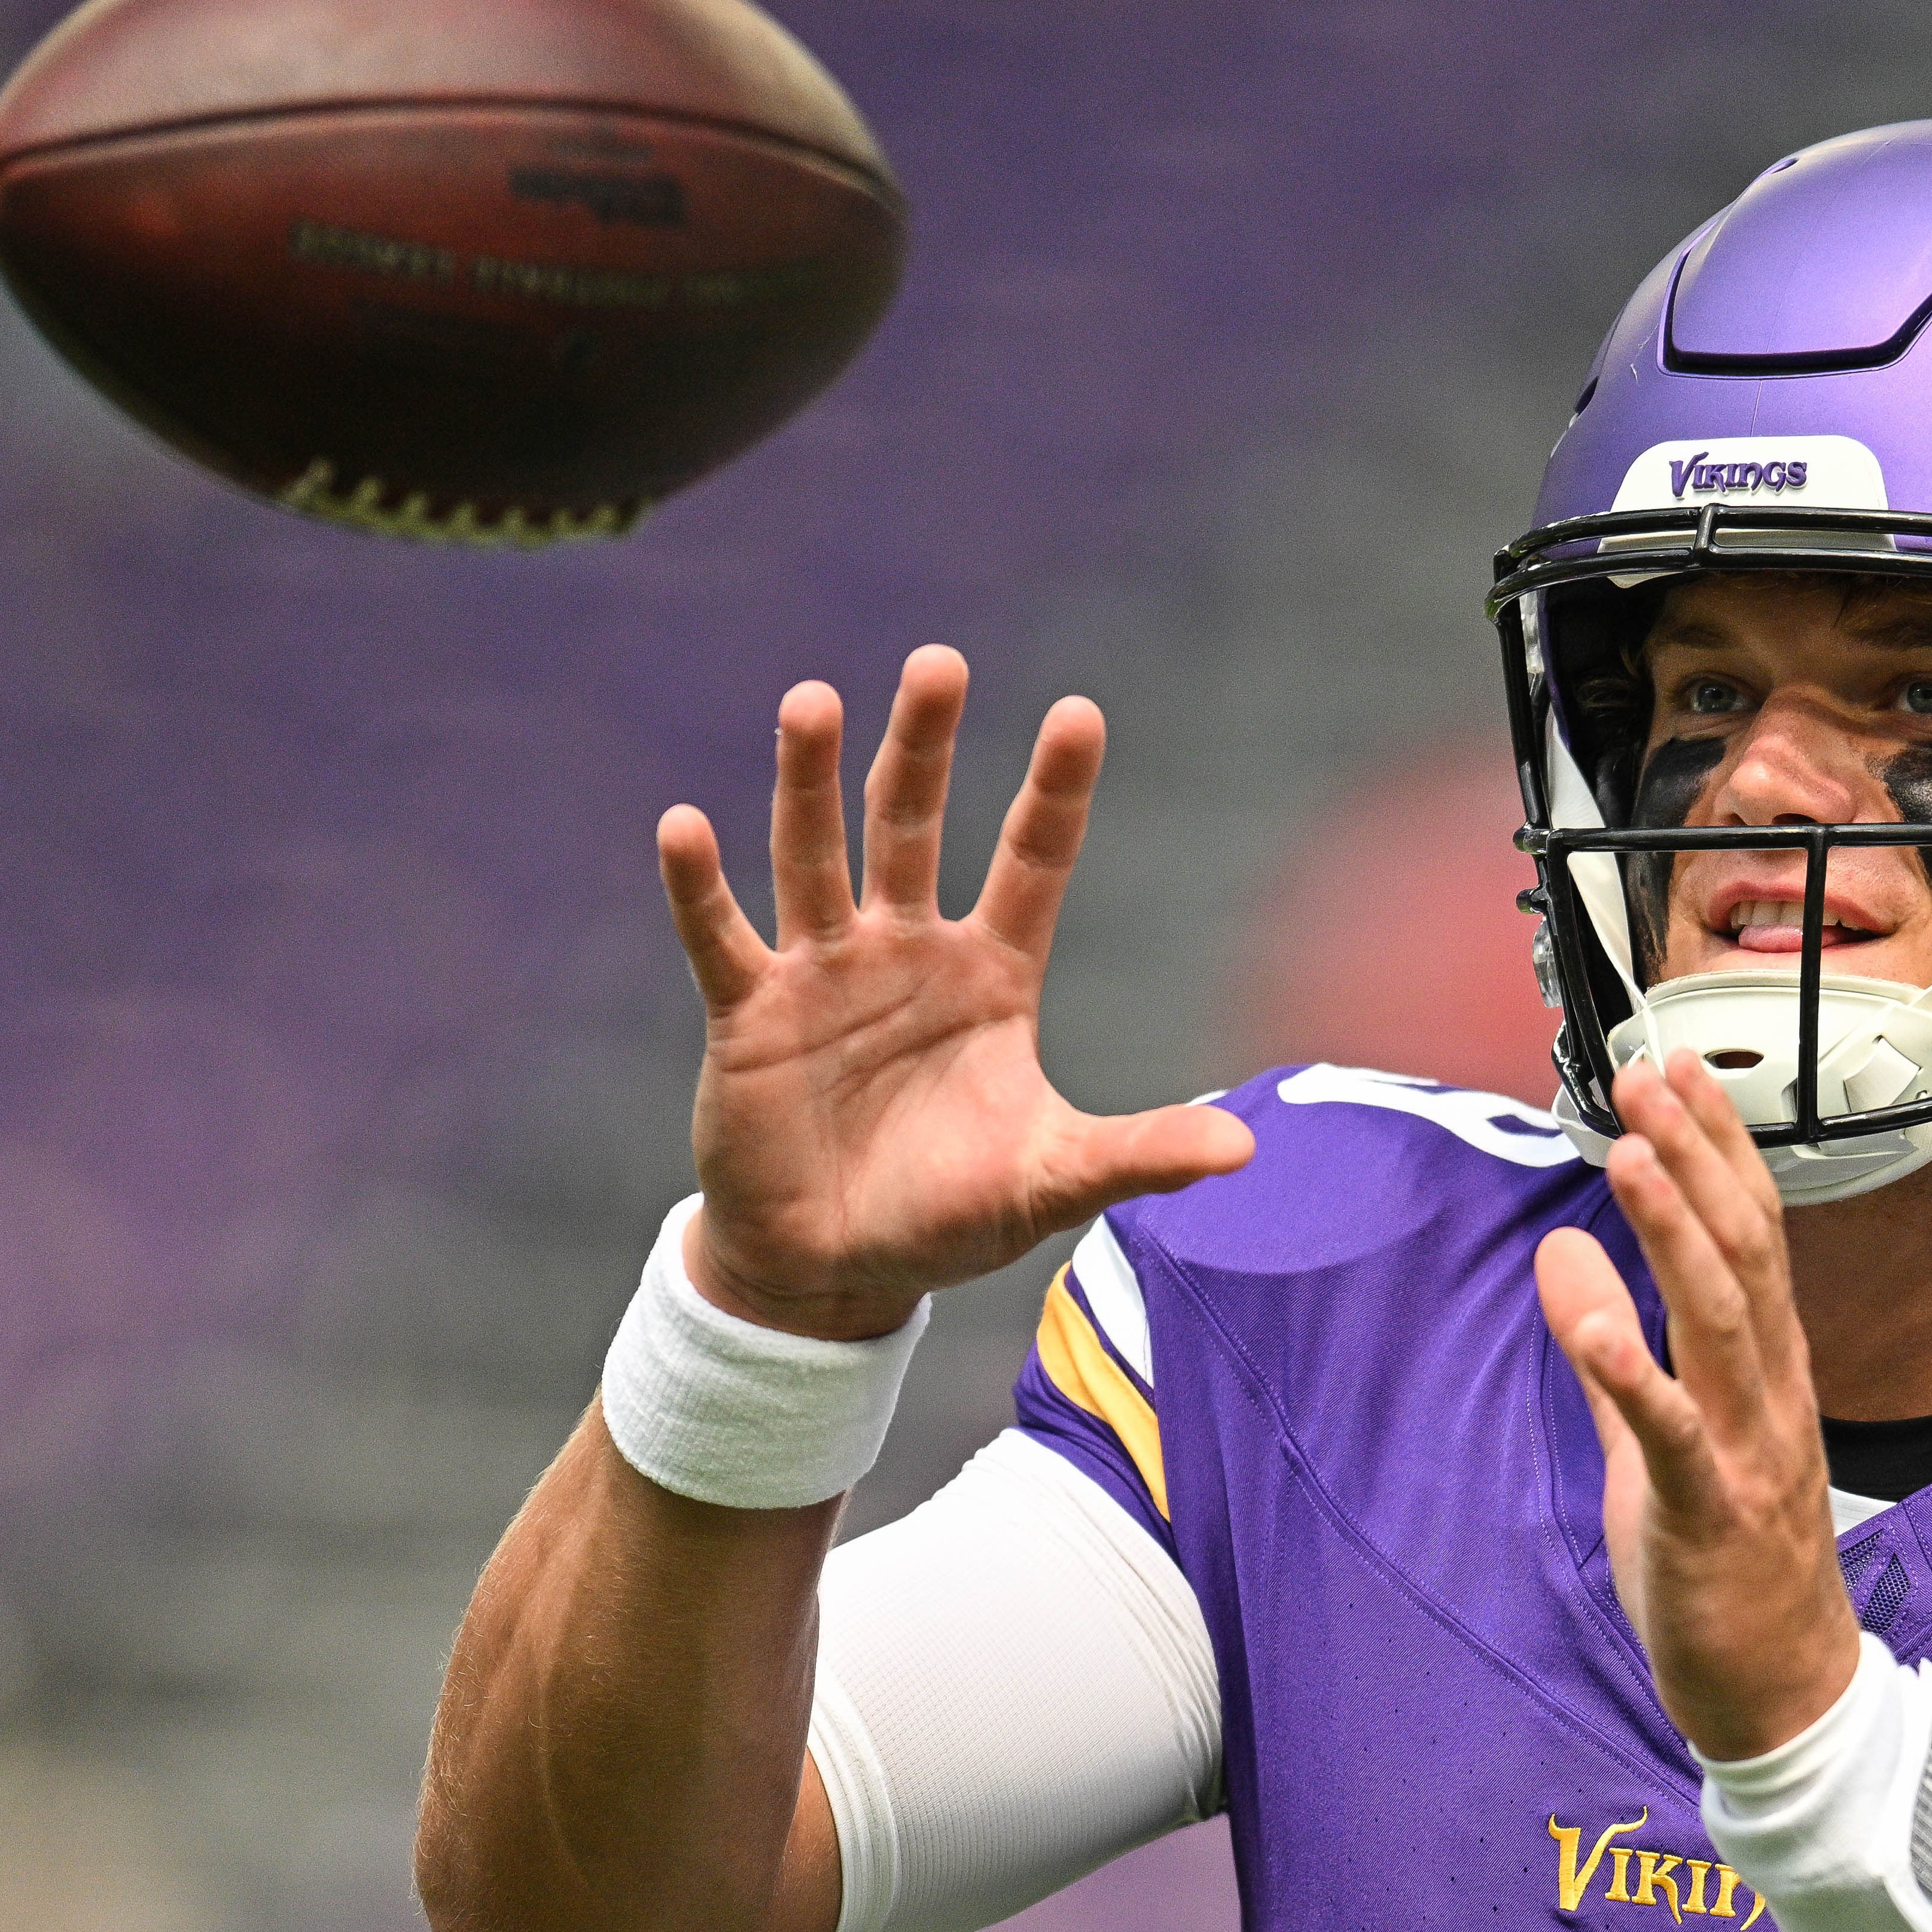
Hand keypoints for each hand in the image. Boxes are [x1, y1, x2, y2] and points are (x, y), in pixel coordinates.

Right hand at [656, 646, 1254, 1338]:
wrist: (839, 1269)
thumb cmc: (949, 1214)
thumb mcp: (1053, 1182)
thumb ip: (1139, 1153)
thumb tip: (1248, 1149)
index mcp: (991, 974)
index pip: (1031, 860)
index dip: (1054, 791)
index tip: (1080, 712)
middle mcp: (908, 952)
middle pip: (915, 824)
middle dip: (924, 745)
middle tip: (939, 662)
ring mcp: (823, 974)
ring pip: (815, 854)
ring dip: (810, 780)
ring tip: (813, 699)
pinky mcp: (750, 1015)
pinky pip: (720, 938)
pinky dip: (699, 885)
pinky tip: (683, 825)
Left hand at [1533, 1053, 1860, 1760]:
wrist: (1783, 1694)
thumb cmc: (1727, 1570)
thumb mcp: (1653, 1446)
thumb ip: (1610, 1353)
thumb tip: (1561, 1258)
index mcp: (1764, 1371)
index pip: (1749, 1235)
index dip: (1716, 1148)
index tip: (1676, 1071)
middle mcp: (1771, 1394)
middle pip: (1744, 1253)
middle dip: (1698, 1158)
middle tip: (1650, 1077)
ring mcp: (1751, 1452)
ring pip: (1723, 1321)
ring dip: (1676, 1232)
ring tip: (1633, 1153)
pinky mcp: (1714, 1515)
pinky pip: (1678, 1436)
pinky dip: (1638, 1374)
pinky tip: (1598, 1321)